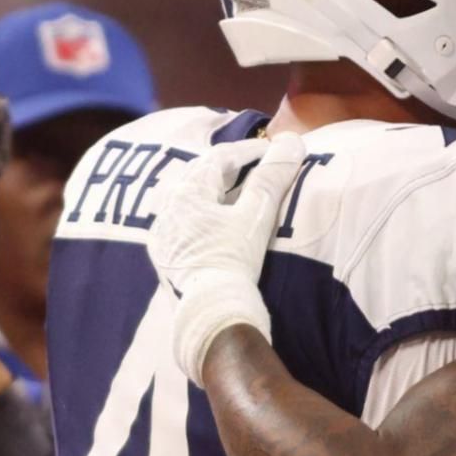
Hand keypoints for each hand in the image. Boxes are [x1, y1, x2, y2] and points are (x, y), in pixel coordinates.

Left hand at [147, 132, 306, 386]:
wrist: (211, 313)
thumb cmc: (234, 260)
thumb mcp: (257, 215)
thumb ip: (272, 177)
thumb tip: (292, 142)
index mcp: (188, 192)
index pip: (220, 158)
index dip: (250, 151)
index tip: (274, 152)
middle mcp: (168, 208)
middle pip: (199, 175)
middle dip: (228, 167)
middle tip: (255, 166)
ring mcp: (163, 234)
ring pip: (187, 199)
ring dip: (212, 191)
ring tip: (234, 193)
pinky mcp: (165, 257)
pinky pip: (181, 224)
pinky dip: (200, 216)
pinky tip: (212, 225)